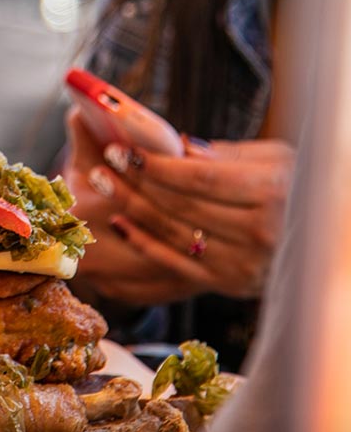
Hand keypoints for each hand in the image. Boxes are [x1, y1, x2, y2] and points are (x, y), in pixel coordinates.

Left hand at [64, 107, 295, 303]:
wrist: (325, 238)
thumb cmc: (299, 188)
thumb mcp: (276, 160)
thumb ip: (227, 155)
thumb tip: (177, 146)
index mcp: (273, 194)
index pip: (198, 179)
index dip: (156, 165)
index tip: (123, 148)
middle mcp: (260, 233)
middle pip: (181, 206)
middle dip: (136, 182)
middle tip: (107, 162)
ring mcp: (244, 264)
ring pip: (174, 234)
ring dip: (133, 208)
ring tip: (106, 185)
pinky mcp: (230, 284)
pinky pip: (177, 264)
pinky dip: (144, 243)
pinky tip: (120, 222)